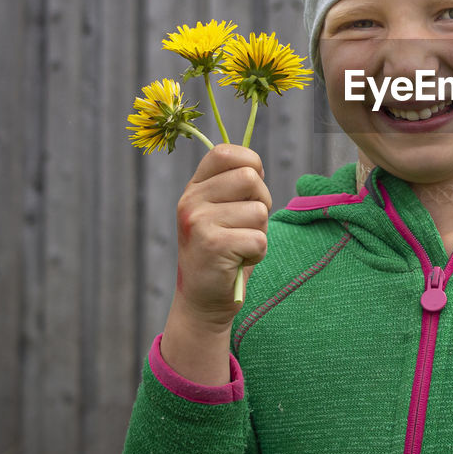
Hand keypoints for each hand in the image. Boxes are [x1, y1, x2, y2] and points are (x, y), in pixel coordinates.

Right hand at [171, 144, 271, 329]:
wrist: (202, 301)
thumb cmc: (224, 252)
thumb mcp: (223, 212)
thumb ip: (234, 187)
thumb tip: (256, 166)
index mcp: (194, 188)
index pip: (225, 152)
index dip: (250, 163)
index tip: (251, 188)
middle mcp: (191, 201)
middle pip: (250, 178)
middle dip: (261, 202)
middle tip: (245, 226)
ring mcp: (199, 222)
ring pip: (259, 211)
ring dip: (259, 233)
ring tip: (238, 247)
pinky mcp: (212, 246)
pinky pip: (259, 240)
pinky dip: (257, 254)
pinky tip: (237, 262)